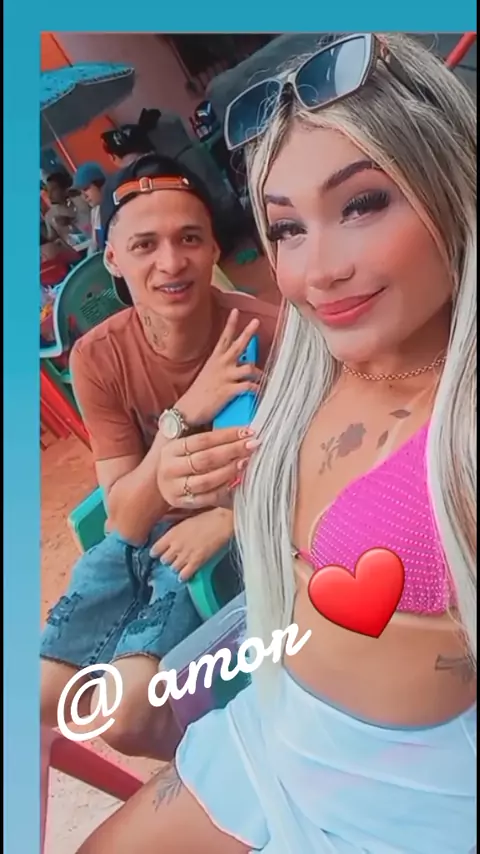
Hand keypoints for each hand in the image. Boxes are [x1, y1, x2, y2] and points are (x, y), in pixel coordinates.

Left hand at [150, 508, 232, 580]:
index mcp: (171, 534)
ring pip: (173, 568)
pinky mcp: (196, 562)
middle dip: (168, 559)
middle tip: (173, 558)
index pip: (155, 549)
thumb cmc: (205, 516)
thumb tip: (165, 528)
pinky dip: (184, 576)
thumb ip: (174, 528)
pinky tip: (185, 575)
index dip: (156, 552)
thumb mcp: (185, 520)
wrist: (221, 522)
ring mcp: (185, 555)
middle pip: (164, 560)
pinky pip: (184, 575)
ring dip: (177, 567)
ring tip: (181, 565)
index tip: (158, 553)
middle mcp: (175, 546)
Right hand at [157, 426, 258, 508]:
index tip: (247, 432)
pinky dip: (226, 488)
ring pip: (207, 480)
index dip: (226, 435)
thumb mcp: (185, 444)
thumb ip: (206, 437)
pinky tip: (238, 480)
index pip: (202, 440)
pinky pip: (209, 497)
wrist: (162, 484)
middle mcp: (170, 468)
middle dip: (232, 450)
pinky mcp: (183, 503)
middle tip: (252, 445)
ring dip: (230, 470)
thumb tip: (237, 428)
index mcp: (171, 449)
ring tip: (246, 461)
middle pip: (205, 459)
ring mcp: (175, 488)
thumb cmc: (181, 460)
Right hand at [177, 309, 261, 425]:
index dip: (231, 324)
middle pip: (237, 345)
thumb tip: (236, 367)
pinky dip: (257, 388)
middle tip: (256, 321)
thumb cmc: (198, 394)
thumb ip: (222, 369)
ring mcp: (225, 377)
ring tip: (265, 377)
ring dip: (260, 372)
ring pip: (249, 367)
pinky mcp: (228, 391)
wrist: (187, 410)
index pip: (224, 338)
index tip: (236, 311)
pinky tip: (262, 392)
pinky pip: (248, 386)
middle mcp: (220, 365)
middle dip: (248, 333)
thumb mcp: (208, 375)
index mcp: (215, 360)